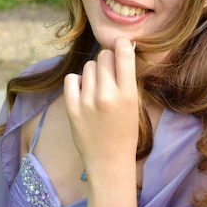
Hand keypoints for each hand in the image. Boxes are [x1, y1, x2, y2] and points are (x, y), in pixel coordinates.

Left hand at [64, 37, 138, 183]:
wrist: (109, 161)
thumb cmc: (125, 132)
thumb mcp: (135, 104)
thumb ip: (127, 78)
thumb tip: (120, 47)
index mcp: (128, 94)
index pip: (123, 53)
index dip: (122, 44)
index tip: (121, 44)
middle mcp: (107, 95)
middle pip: (104, 56)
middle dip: (108, 61)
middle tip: (111, 76)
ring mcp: (87, 101)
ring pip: (89, 67)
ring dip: (94, 74)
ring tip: (98, 91)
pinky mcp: (72, 108)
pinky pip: (72, 79)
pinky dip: (78, 83)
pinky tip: (84, 94)